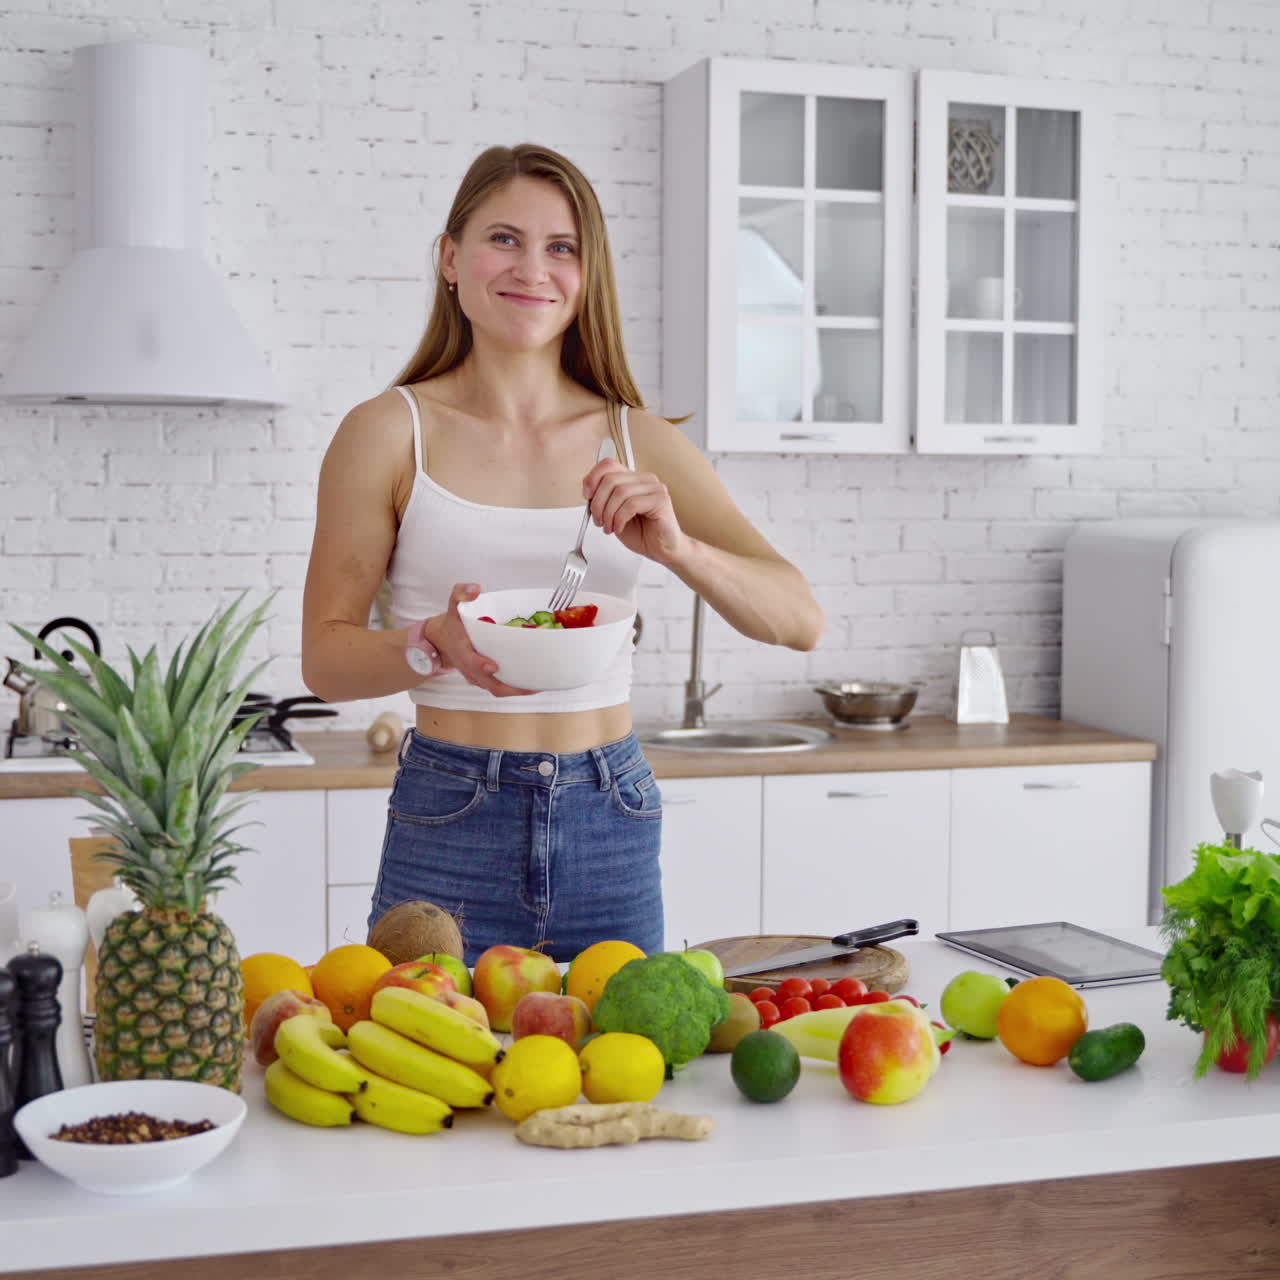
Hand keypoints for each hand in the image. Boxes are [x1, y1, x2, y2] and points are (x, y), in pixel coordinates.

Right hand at [427, 583, 534, 697]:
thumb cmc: (454, 624)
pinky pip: (501, 688)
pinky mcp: (487, 680)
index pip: (470, 661)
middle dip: (511, 688)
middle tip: (532, 686)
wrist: (443, 641)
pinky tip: (535, 682)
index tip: (494, 666)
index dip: (481, 665)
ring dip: (518, 691)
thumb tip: (476, 589)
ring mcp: (479, 677)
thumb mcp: (454, 605)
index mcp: (462, 651)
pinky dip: (517, 687)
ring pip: (498, 689)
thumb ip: (461, 594)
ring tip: (539, 686)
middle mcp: (470, 669)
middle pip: (490, 685)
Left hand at [585, 459, 689, 566]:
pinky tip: (620, 528)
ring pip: (620, 492)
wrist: (662, 550)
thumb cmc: (642, 533)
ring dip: (608, 513)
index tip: (587, 496)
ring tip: (609, 527)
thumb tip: (589, 493)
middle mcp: (645, 479)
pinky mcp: (661, 500)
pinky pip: (631, 504)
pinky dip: (619, 519)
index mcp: (633, 479)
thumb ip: (604, 500)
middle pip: (610, 479)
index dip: (592, 478)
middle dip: (598, 503)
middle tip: (598, 520)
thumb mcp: (614, 514)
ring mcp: (654, 488)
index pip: (608, 464)